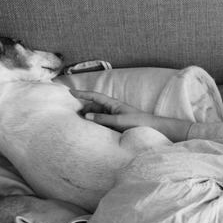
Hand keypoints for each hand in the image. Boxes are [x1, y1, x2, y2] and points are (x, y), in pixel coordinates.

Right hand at [69, 89, 192, 141]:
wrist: (152, 129)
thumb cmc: (138, 123)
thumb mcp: (118, 121)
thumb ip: (102, 119)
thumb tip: (86, 116)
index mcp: (113, 104)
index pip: (94, 96)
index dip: (82, 94)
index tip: (70, 92)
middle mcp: (112, 109)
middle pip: (93, 107)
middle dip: (83, 109)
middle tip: (71, 114)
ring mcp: (114, 117)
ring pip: (97, 116)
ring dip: (89, 118)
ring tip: (78, 123)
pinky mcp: (116, 125)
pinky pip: (102, 123)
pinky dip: (95, 124)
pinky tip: (90, 130)